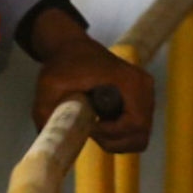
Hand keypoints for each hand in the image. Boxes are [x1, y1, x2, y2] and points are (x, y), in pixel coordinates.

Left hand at [28, 19, 155, 154]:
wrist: (73, 48)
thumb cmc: (62, 66)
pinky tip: (103, 124)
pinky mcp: (143, 98)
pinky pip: (139, 129)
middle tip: (91, 131)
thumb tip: (47, 143)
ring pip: (141, 135)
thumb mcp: (49, 87)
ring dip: (117, 140)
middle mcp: (144, 86)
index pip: (135, 123)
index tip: (90, 127)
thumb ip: (45, 113)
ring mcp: (147, 92)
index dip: (112, 134)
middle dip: (114, 141)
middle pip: (140, 133)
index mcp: (129, 81)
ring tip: (95, 128)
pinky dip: (122, 136)